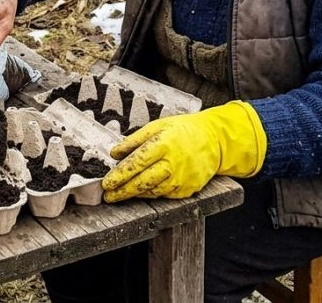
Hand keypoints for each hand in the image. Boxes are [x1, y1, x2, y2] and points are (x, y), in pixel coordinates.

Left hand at [101, 101, 266, 201]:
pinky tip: (141, 192)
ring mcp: (181, 179)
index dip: (119, 175)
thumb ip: (134, 140)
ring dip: (135, 194)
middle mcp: (173, 163)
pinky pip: (164, 195)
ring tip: (121, 194)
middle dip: (122, 191)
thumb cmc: (184, 130)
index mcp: (164, 144)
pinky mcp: (187, 189)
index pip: (136, 163)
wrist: (215, 140)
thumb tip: (114, 153)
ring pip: (152, 191)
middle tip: (108, 196)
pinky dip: (150, 194)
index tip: (106, 183)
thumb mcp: (157, 126)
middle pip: (142, 182)